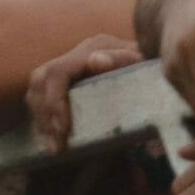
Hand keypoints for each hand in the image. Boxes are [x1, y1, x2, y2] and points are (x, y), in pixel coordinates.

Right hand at [27, 34, 142, 151]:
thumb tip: (95, 61)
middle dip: (44, 113)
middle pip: (39, 80)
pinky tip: (52, 138)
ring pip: (35, 88)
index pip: (57, 73)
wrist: (159, 68)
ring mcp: (70, 65)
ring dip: (41, 118)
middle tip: (56, 144)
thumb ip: (123, 61)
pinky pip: (40, 96)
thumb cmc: (152, 70)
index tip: (63, 129)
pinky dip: (43, 118)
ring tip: (54, 146)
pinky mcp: (68, 80)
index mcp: (92, 48)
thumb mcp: (142, 65)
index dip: (53, 101)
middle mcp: (77, 54)